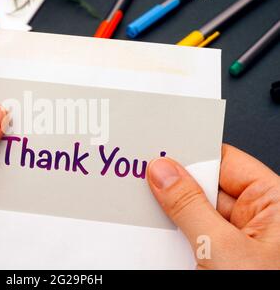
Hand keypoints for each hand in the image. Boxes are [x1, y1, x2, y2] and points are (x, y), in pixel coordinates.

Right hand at [147, 144, 279, 268]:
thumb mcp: (220, 247)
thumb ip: (189, 206)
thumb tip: (163, 173)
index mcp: (274, 203)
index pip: (226, 162)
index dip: (191, 156)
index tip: (159, 153)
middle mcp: (259, 219)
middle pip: (206, 188)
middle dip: (175, 189)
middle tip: (146, 185)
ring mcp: (240, 241)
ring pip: (195, 215)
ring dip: (172, 218)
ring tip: (154, 222)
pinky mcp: (224, 259)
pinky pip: (193, 238)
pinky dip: (174, 238)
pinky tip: (161, 241)